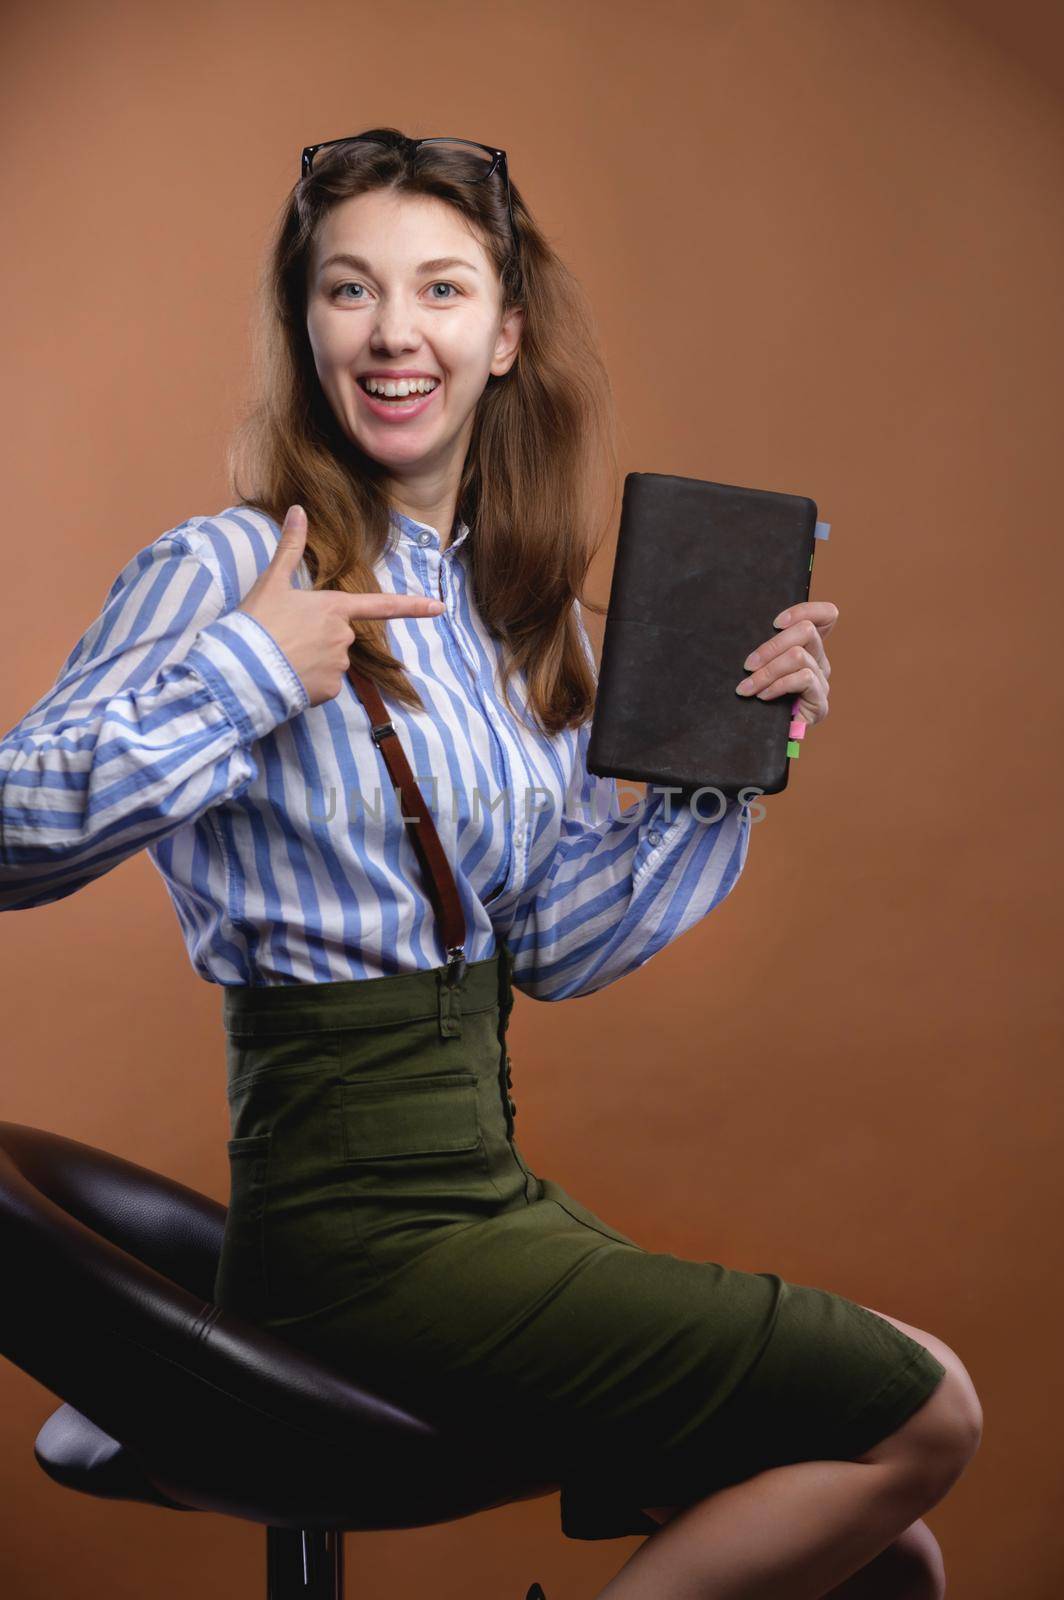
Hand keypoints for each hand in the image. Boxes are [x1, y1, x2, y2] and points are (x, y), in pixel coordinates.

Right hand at [238, 505, 445, 707]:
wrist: (242, 668)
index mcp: (335, 607)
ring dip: (312, 660)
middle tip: (287, 636)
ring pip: (332, 661)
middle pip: (340, 635)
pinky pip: (324, 684)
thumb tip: (298, 509)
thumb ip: (290, 547)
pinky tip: (288, 677)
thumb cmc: (257, 622)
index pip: (381, 605)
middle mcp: (344, 636)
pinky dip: (309, 682)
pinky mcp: (330, 690)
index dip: (412, 606)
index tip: (439, 608)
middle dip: (318, 637)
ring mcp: (340, 664)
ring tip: (283, 657)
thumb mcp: (272, 582)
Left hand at [734, 600, 839, 727]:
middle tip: (748, 664)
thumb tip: (744, 624)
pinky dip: (778, 685)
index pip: (827, 616)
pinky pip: (803, 679)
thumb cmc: (754, 695)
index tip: (775, 624)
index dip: (804, 610)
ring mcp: (822, 682)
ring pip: (799, 656)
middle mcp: (820, 661)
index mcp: (808, 648)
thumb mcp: (758, 665)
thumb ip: (764, 647)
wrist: (758, 736)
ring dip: (768, 671)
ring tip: (748, 687)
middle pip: (807, 631)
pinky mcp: (820, 703)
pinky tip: (763, 696)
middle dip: (772, 646)